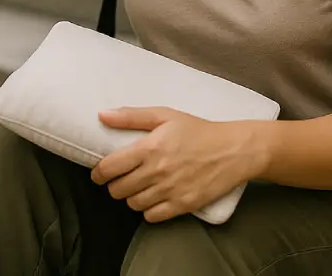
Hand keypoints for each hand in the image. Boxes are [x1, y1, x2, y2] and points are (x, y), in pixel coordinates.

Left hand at [90, 107, 261, 222]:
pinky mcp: (183, 205)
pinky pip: (152, 217)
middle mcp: (157, 171)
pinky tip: (154, 198)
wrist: (233, 150)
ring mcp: (170, 190)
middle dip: (115, 185)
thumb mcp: (165, 115)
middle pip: (118, 190)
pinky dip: (148, 210)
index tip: (99, 174)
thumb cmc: (197, 130)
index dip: (98, 173)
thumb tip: (101, 115)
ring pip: (133, 204)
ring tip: (139, 187)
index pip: (109, 168)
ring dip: (131, 197)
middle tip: (122, 179)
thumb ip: (131, 116)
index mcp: (149, 147)